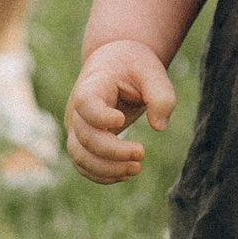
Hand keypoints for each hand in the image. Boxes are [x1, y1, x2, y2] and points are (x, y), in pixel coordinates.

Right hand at [65, 37, 176, 183]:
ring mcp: (76, 126)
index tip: (122, 120)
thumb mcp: (153, 72)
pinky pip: (83, 164)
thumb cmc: (134, 67)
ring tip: (135, 168)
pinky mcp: (82, 140)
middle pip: (85, 136)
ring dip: (105, 169)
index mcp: (93, 85)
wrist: (116, 64)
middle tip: (141, 153)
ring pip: (79, 155)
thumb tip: (159, 127)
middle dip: (113, 151)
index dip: (99, 117)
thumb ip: (160, 95)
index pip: (85, 103)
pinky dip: (101, 174)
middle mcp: (77, 107)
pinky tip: (124, 173)